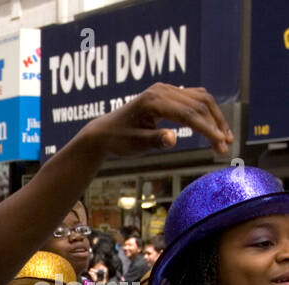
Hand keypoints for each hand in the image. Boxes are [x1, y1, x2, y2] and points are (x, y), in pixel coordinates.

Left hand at [75, 83, 231, 158]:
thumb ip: (154, 140)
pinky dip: (207, 112)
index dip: (207, 129)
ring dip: (216, 118)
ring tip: (224, 140)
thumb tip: (173, 139)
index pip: (188, 114)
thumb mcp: (135, 144)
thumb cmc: (118, 139)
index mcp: (153, 101)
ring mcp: (167, 89)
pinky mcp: (170, 93)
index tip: (221, 143)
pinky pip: (196, 99)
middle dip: (215, 125)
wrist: (105, 131)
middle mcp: (162, 90)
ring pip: (202, 100)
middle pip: (200, 104)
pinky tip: (214, 128)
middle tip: (225, 147)